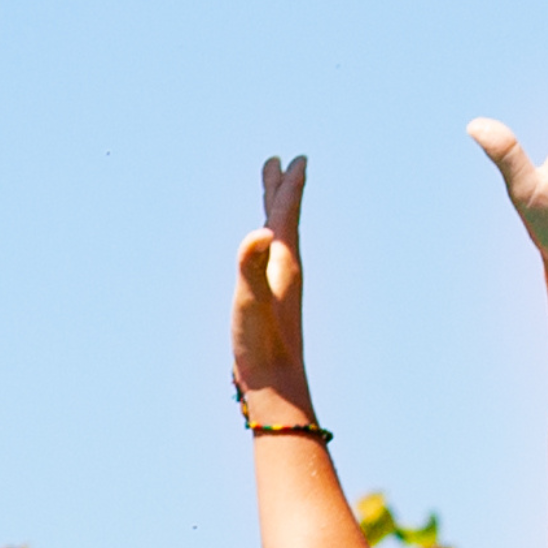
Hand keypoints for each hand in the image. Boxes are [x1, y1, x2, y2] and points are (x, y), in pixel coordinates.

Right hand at [229, 155, 312, 411]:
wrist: (277, 387)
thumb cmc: (262, 345)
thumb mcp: (251, 300)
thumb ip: (252, 264)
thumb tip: (262, 231)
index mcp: (284, 263)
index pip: (286, 215)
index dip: (289, 187)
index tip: (297, 159)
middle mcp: (287, 271)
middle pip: (285, 220)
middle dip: (282, 191)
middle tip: (282, 164)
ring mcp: (281, 287)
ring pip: (279, 239)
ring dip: (275, 215)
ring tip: (271, 199)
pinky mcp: (272, 303)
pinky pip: (271, 260)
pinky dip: (268, 244)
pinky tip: (264, 251)